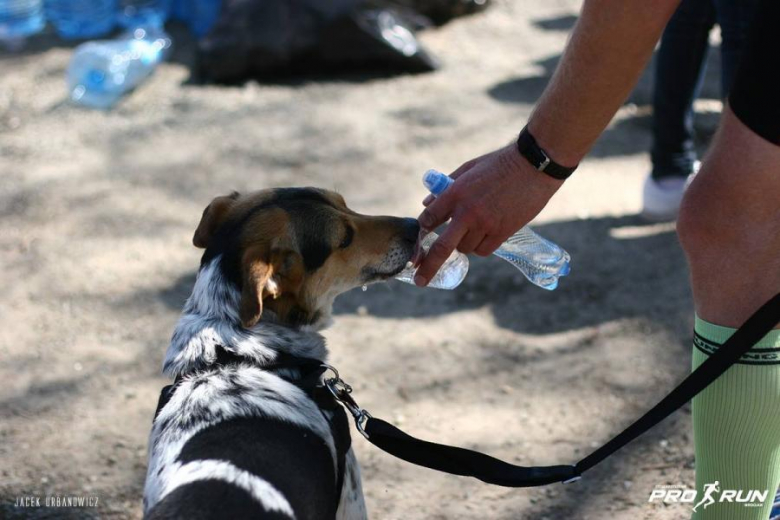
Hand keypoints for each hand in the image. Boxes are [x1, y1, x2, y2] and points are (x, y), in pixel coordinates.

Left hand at [414, 143, 563, 285]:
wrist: (534, 166)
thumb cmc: (500, 164)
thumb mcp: (468, 168)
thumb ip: (446, 187)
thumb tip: (427, 204)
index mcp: (455, 192)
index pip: (429, 218)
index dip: (422, 230)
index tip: (419, 239)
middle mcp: (467, 212)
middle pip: (442, 247)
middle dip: (427, 265)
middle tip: (419, 280)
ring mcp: (485, 224)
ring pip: (465, 249)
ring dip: (463, 244)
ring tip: (473, 229)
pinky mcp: (502, 232)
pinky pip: (483, 251)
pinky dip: (480, 247)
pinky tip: (486, 234)